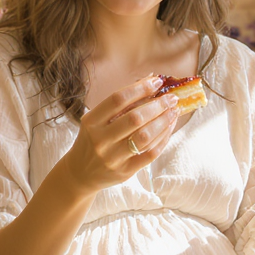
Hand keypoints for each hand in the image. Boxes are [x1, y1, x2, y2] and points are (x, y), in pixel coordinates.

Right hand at [53, 75, 179, 193]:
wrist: (79, 174)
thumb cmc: (92, 140)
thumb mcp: (96, 120)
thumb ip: (119, 104)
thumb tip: (149, 81)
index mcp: (91, 122)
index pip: (118, 99)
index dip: (140, 88)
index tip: (157, 81)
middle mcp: (100, 139)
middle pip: (135, 118)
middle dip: (158, 105)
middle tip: (172, 98)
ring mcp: (113, 157)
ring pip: (145, 137)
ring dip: (163, 122)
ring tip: (174, 111)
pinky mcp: (124, 171)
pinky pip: (150, 154)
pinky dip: (163, 139)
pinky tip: (169, 128)